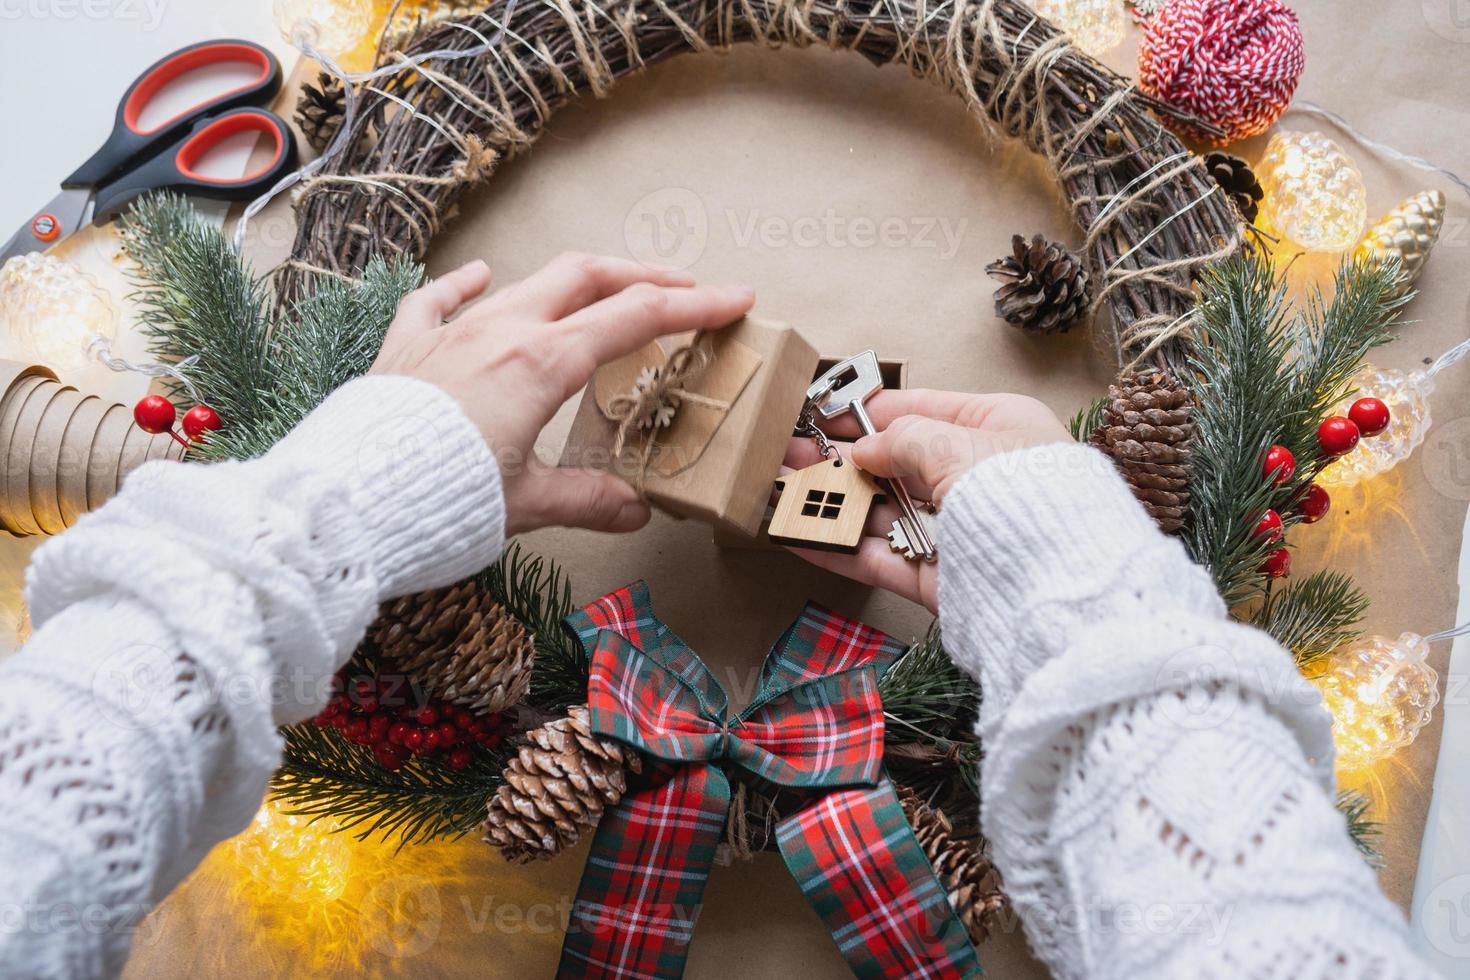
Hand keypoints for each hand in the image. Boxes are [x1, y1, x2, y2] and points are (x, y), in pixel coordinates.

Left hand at [371, 254, 754, 536]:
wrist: (345, 503)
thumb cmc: (440, 500)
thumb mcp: (527, 505)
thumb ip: (586, 499)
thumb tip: (633, 510)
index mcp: (542, 362)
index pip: (636, 318)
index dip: (694, 306)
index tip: (735, 298)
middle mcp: (499, 331)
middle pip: (586, 277)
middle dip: (641, 275)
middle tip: (681, 288)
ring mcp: (449, 331)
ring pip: (525, 282)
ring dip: (574, 281)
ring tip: (603, 291)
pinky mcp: (406, 347)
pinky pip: (439, 299)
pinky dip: (468, 285)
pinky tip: (481, 276)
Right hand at [783, 389, 1069, 611]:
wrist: (1060, 589)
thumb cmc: (1024, 498)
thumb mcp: (958, 446)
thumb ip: (903, 439)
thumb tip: (865, 450)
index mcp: (999, 429)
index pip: (925, 409)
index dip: (869, 411)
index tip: (822, 413)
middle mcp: (979, 478)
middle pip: (896, 464)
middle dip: (840, 460)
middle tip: (788, 454)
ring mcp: (958, 532)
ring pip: (882, 513)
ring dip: (831, 504)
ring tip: (782, 493)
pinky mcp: (940, 581)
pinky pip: (879, 558)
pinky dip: (837, 548)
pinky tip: (797, 536)